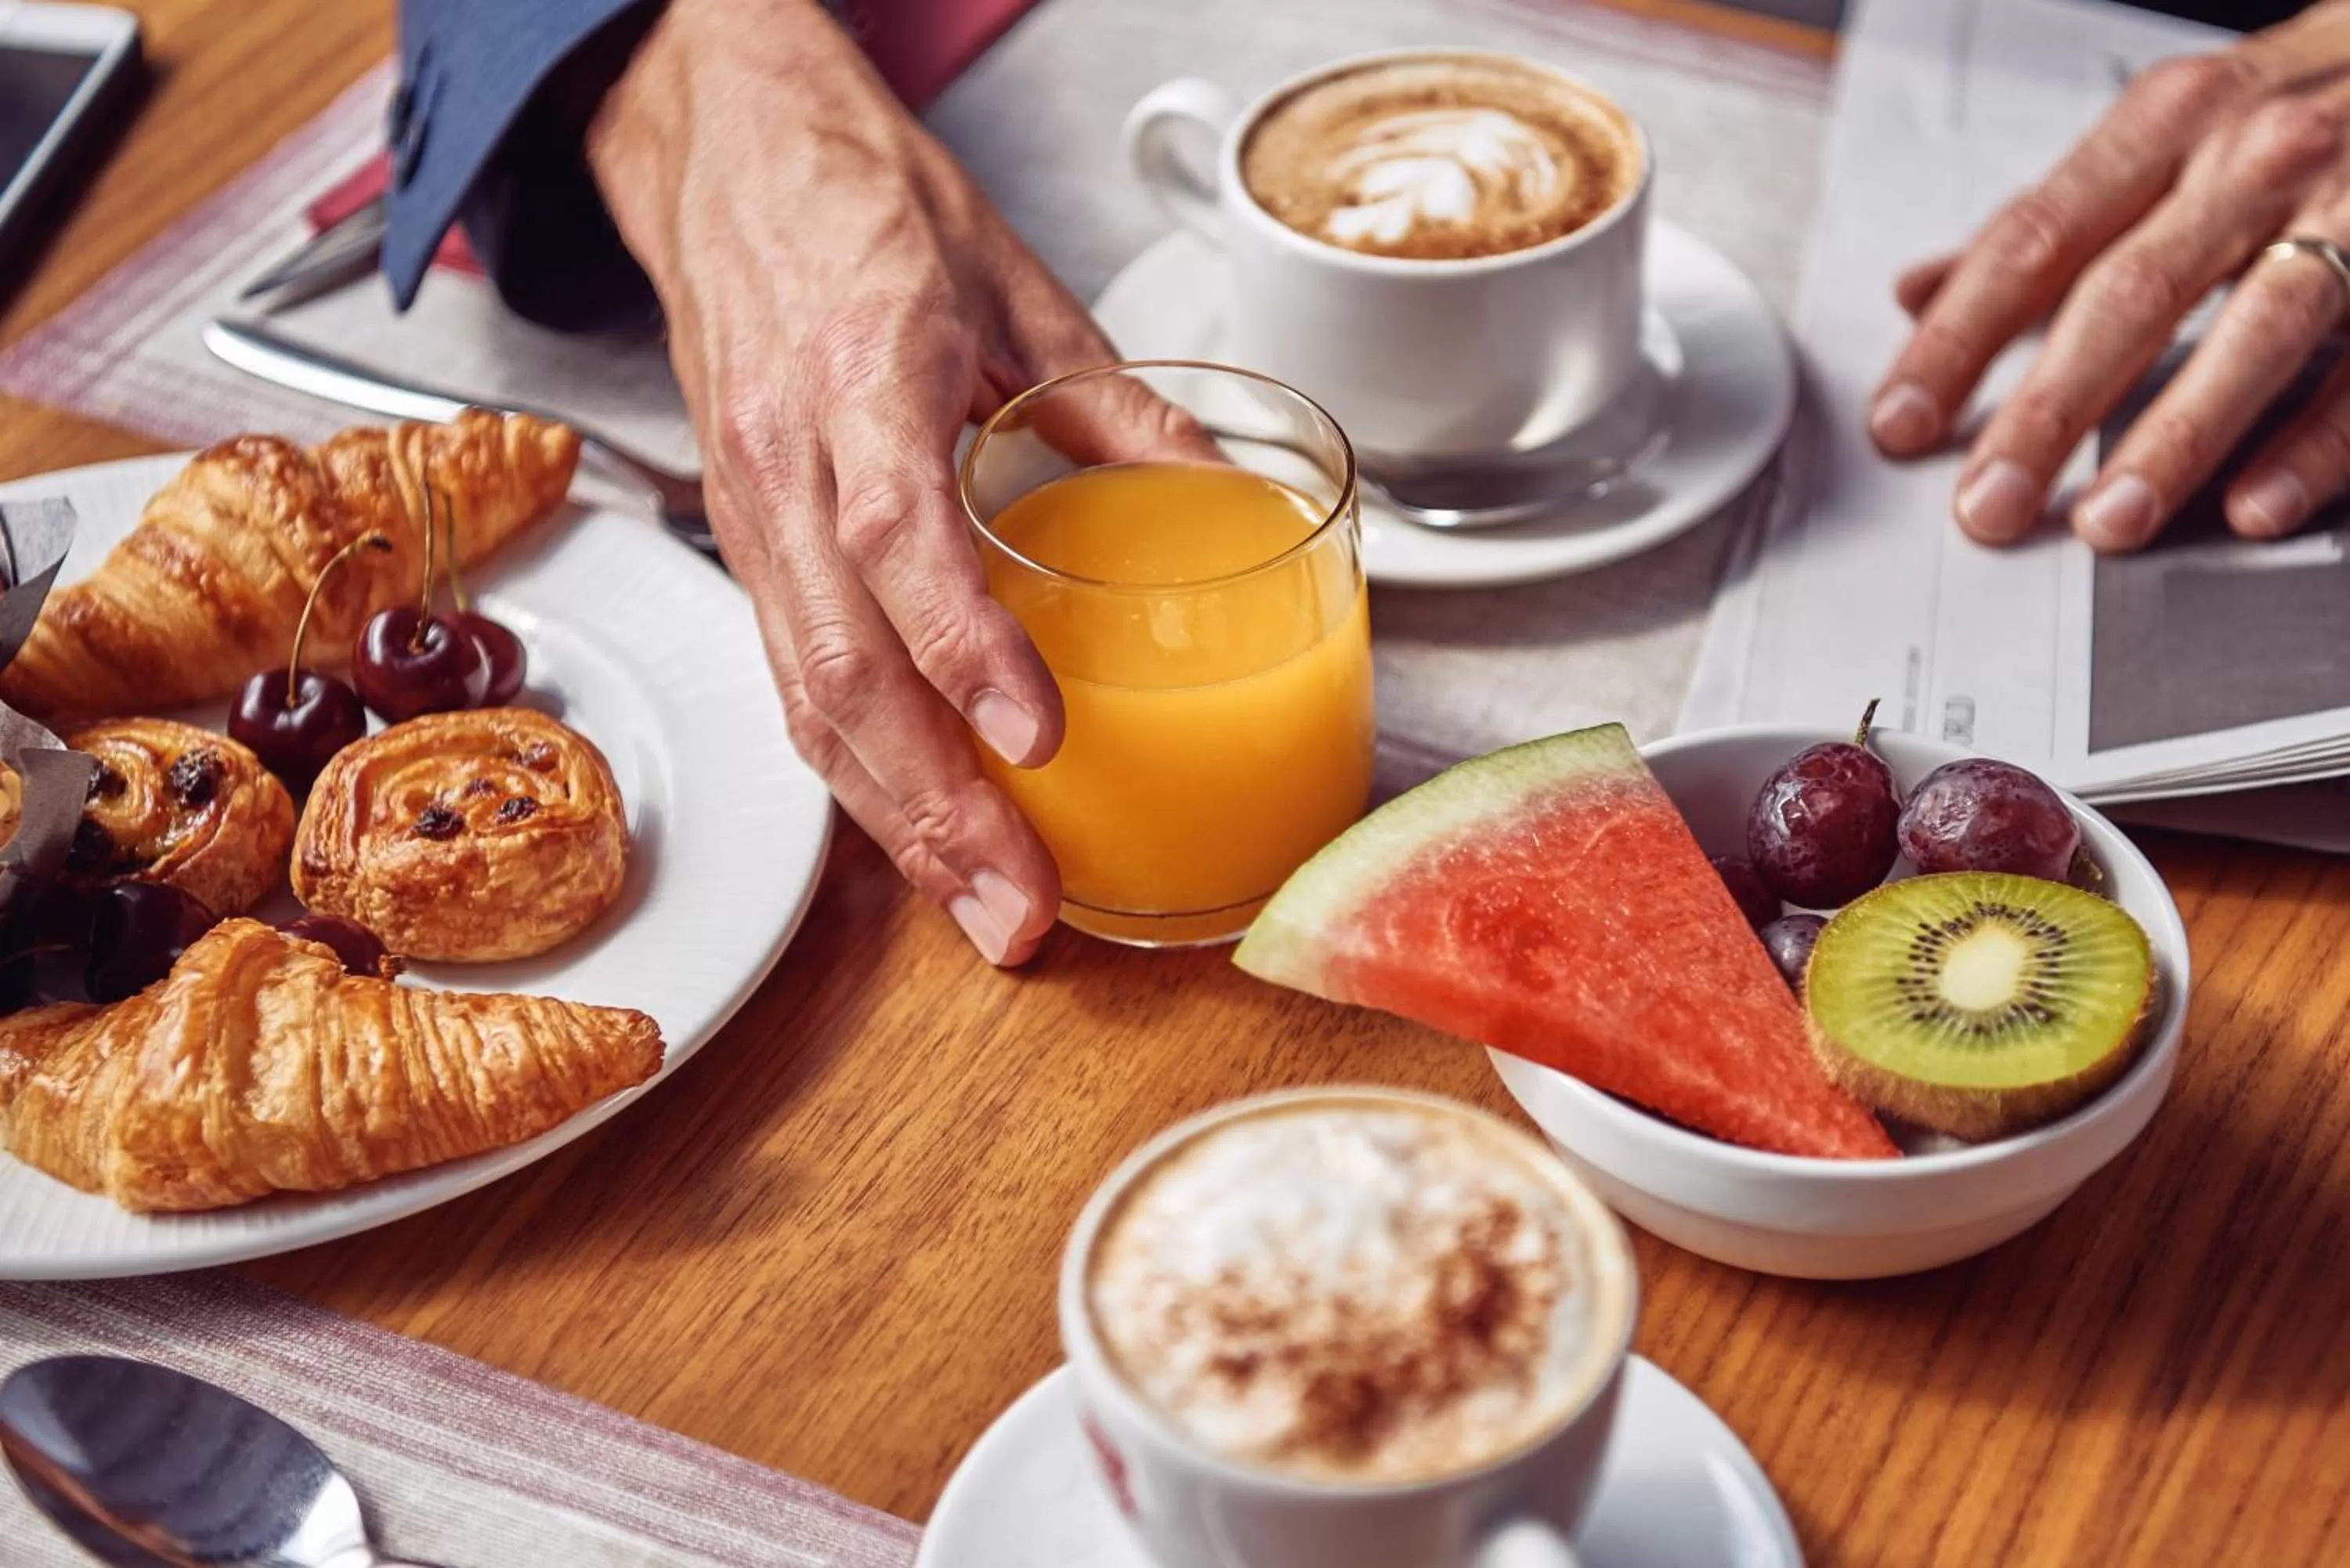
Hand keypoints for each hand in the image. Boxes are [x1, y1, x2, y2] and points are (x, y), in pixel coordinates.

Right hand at [586, 0, 1126, 964]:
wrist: (722, 156)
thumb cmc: (859, 202)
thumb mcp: (1011, 282)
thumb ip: (1112, 402)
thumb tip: (1222, 499)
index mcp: (859, 375)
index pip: (897, 533)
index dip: (963, 645)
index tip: (1040, 736)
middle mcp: (786, 461)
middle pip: (839, 662)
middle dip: (933, 805)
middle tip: (1018, 905)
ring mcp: (751, 514)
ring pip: (805, 697)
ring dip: (894, 822)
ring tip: (982, 909)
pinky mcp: (746, 547)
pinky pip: (791, 680)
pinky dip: (858, 772)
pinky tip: (919, 834)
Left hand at [1869, 3, 2349, 551]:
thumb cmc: (2307, 98)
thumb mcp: (2173, 129)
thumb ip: (2050, 221)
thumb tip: (1920, 292)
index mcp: (2170, 125)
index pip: (2032, 240)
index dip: (1958, 338)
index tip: (1900, 421)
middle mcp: (2255, 157)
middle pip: (2128, 294)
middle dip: (2048, 409)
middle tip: (1989, 503)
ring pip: (2252, 331)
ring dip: (2172, 438)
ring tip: (2107, 522)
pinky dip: (2312, 442)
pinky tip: (2253, 505)